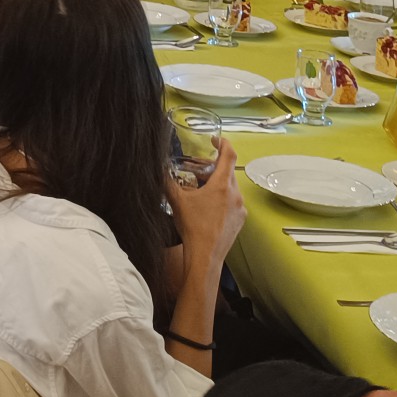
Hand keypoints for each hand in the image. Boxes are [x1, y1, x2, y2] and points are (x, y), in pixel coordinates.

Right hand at [168, 140, 245, 264]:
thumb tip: (156, 168)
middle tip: (198, 169)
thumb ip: (166, 181)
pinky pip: (232, 203)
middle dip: (213, 168)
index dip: (223, 143)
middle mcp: (235, 195)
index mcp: (222, 186)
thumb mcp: (176, 201)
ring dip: (217, 185)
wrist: (205, 256)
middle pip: (227, 172)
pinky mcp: (240, 221)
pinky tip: (207, 208)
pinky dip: (222, 199)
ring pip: (230, 188)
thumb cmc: (193, 228)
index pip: (229, 155)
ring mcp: (240, 209)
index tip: (216, 140)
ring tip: (200, 190)